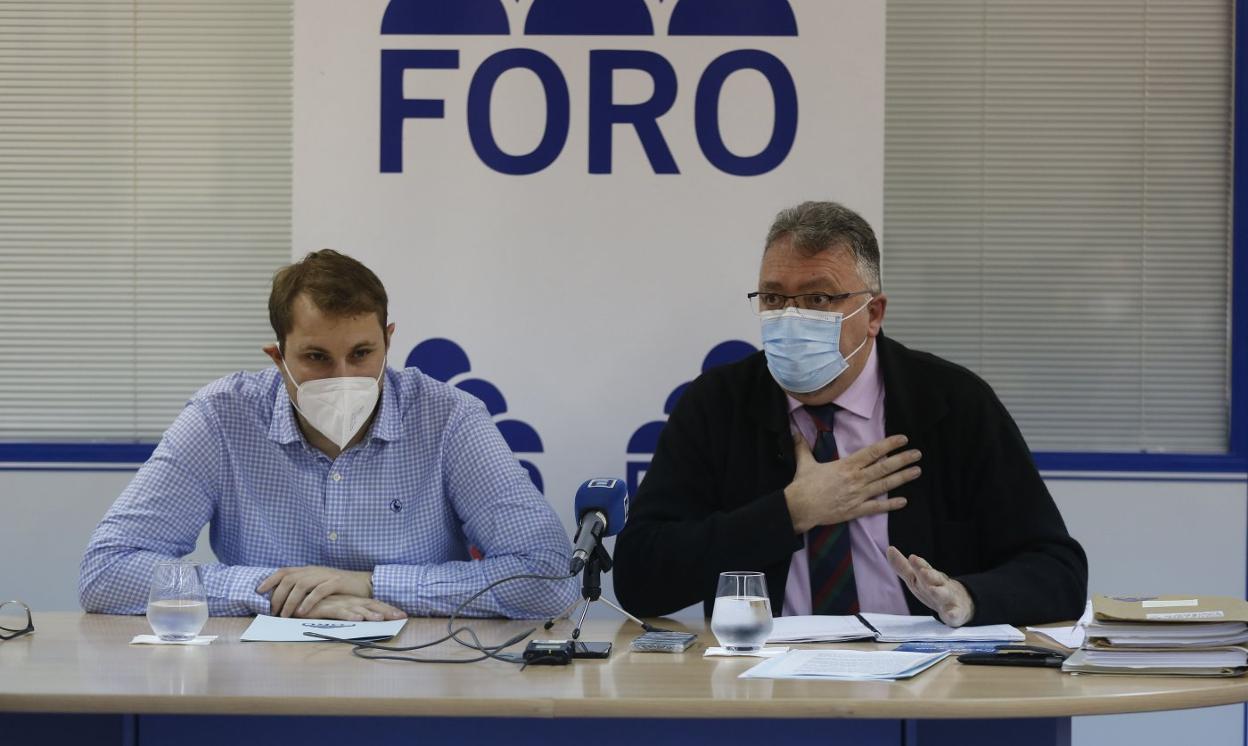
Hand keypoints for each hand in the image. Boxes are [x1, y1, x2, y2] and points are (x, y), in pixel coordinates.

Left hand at [257, 566, 373, 617]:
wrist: (365, 583)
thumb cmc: (340, 588)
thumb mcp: (319, 584)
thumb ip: (304, 588)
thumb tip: (283, 599)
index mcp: (308, 570)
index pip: (284, 571)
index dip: (270, 579)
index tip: (258, 591)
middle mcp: (314, 570)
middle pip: (289, 579)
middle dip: (278, 596)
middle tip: (273, 612)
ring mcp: (326, 575)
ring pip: (301, 585)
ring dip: (290, 601)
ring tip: (284, 615)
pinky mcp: (337, 582)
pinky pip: (319, 591)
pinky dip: (308, 602)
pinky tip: (302, 612)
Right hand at [299, 594, 405, 621]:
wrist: (296, 599)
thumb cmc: (318, 605)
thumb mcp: (336, 609)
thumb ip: (348, 613)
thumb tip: (364, 619)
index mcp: (353, 601)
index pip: (374, 604)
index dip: (388, 609)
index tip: (403, 615)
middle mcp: (348, 601)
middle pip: (371, 605)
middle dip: (387, 611)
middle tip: (402, 616)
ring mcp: (337, 603)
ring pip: (358, 608)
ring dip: (371, 614)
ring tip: (382, 619)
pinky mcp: (324, 608)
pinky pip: (339, 612)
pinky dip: (349, 615)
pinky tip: (358, 619)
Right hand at [783, 433, 919, 533]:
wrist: (800, 508)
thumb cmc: (803, 485)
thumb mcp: (804, 463)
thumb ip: (802, 447)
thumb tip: (794, 431)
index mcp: (846, 465)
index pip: (873, 452)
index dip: (889, 445)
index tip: (903, 439)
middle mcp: (856, 479)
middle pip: (884, 467)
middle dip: (903, 460)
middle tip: (918, 454)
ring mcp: (858, 495)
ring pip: (885, 485)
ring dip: (902, 478)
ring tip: (917, 471)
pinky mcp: (855, 510)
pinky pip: (876, 507)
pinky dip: (890, 505)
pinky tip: (903, 501)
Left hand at [887, 546, 974, 626]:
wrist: (961, 603)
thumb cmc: (932, 588)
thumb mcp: (916, 577)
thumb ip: (902, 566)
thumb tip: (889, 549)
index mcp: (929, 577)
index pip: (924, 568)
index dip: (919, 564)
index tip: (912, 557)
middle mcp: (939, 585)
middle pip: (934, 579)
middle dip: (929, 574)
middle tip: (923, 571)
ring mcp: (948, 598)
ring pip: (944, 594)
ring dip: (938, 591)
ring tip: (932, 589)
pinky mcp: (955, 613)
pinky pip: (954, 614)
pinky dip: (953, 614)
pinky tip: (950, 615)